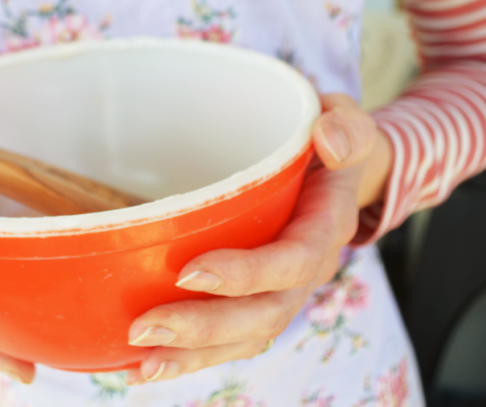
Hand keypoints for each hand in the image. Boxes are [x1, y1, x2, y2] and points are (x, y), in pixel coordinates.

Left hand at [124, 93, 391, 383]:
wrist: (342, 171)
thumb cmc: (330, 140)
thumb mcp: (344, 119)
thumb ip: (343, 126)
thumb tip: (328, 137)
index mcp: (325, 228)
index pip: (291, 262)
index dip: (245, 274)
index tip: (189, 272)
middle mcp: (308, 271)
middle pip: (263, 316)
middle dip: (204, 328)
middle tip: (144, 328)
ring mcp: (284, 291)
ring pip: (245, 338)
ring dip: (193, 354)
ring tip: (141, 361)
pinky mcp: (260, 298)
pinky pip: (231, 338)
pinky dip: (191, 356)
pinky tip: (143, 365)